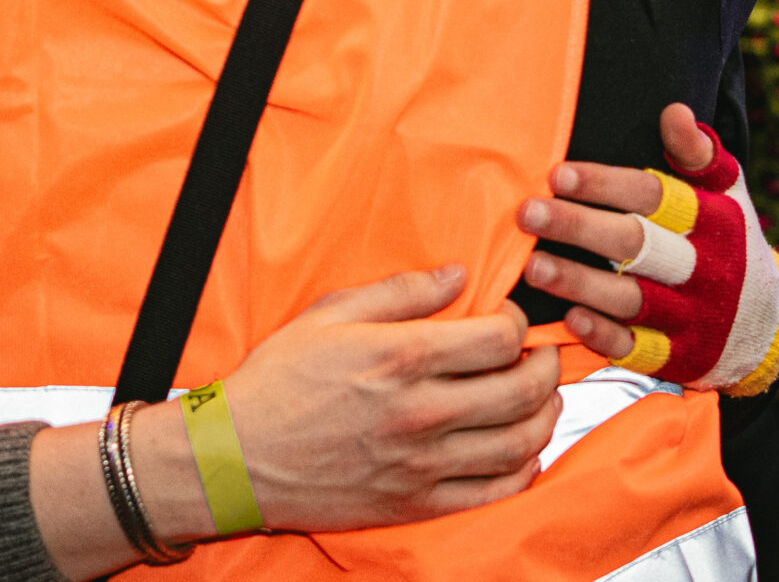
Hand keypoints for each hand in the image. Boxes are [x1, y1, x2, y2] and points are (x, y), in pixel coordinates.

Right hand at [216, 264, 559, 530]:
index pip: (499, 338)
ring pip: (519, 443)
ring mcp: (421, 465)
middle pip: (522, 389)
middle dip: (544, 365)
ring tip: (539, 397)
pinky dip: (523, 469)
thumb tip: (458, 274)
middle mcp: (420, 413)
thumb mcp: (330, 314)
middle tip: (539, 354)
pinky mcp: (415, 504)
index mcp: (401, 358)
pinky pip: (494, 492)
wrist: (234, 458)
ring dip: (544, 415)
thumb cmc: (277, 380)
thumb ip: (401, 292)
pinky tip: (521, 448)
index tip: (507, 318)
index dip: (516, 322)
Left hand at [514, 103, 722, 360]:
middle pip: (636, 243)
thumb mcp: (727, 193)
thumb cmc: (727, 239)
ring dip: (579, 282)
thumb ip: (699, 154)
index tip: (557, 174)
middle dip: (579, 226)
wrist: (764, 323)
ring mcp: (692, 315)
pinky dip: (604, 334)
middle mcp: (705, 268)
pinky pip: (637, 348)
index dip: (605, 184)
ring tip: (533, 266)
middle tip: (528, 212)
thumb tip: (674, 112)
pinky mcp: (679, 355)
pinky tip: (570, 319)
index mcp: (714, 220)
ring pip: (630, 297)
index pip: (654, 197)